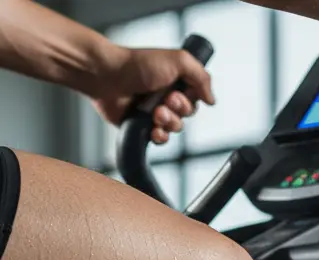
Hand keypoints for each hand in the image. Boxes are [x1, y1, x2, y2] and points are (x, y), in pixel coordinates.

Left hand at [89, 47, 215, 144]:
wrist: (107, 77)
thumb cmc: (139, 64)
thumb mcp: (179, 60)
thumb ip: (202, 77)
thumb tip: (212, 100)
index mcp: (176, 80)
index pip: (196, 99)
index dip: (190, 100)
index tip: (176, 94)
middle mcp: (166, 96)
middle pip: (187, 115)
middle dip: (178, 111)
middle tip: (164, 101)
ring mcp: (154, 112)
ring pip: (175, 129)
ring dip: (168, 123)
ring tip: (154, 113)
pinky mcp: (141, 126)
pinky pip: (159, 139)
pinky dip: (159, 137)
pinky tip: (152, 130)